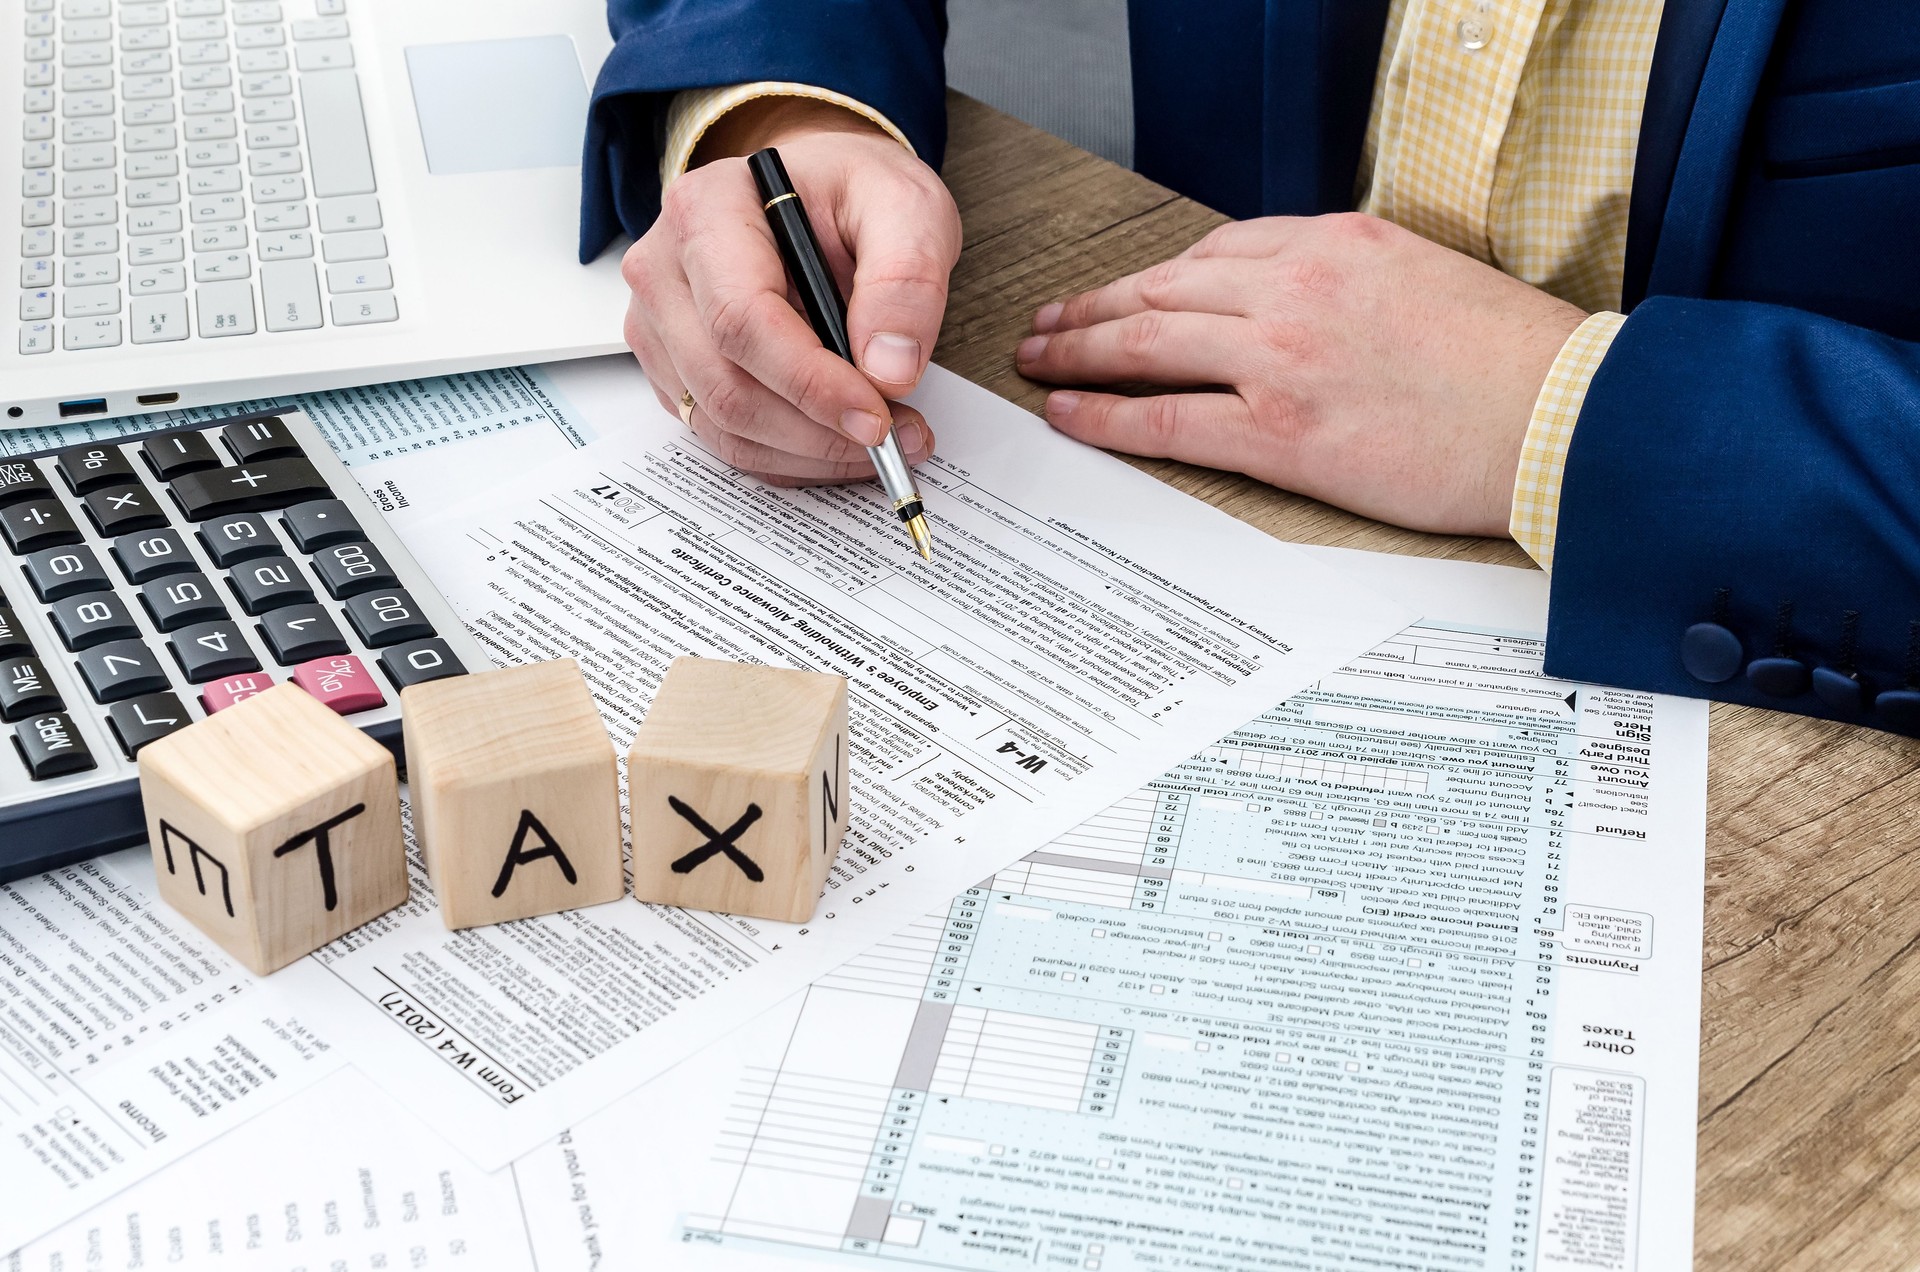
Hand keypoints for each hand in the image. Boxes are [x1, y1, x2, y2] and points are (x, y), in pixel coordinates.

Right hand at [621, 97, 960, 484]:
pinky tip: (840, 441)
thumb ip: (905, 279)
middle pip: (726, 384)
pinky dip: (790, 456)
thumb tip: (889, 370)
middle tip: (897, 438)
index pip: (743, 319)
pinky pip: (725, 438)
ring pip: (723, 425)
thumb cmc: (852, 194)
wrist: (820, 199)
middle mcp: (665, 269)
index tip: (876, 417)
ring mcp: (660, 325)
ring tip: (883, 442)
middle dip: (818, 430)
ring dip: (809, 453)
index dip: (810, 383)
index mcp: (708, 210)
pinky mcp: (674, 370)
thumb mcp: (906, 206)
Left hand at [1015, 213, 1586, 535]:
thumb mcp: (1425, 278)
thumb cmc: (1512, 361)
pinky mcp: (1282, 430)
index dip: (1149, 277)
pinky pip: (1168, 418)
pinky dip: (1108, 414)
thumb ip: (1349, 282)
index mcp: (1335, 243)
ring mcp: (1282, 357)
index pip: (1212, 251)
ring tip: (1039, 364)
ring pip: (1148, 344)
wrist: (1564, 416)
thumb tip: (1296, 307)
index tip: (1119, 294)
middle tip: (1047, 325)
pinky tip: (1072, 414)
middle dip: (1092, 309)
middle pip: (1161, 289)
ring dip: (1079, 352)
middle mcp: (1298, 287)